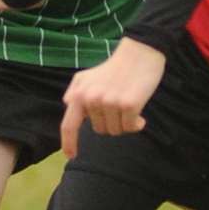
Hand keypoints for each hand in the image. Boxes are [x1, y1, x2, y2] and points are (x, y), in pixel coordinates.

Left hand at [60, 38, 166, 157]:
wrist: (139, 53)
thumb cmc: (114, 67)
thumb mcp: (88, 75)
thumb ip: (75, 90)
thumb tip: (68, 103)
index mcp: (79, 94)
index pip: (68, 125)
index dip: (69, 143)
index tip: (71, 156)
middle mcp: (92, 99)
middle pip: (100, 130)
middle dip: (110, 122)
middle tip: (118, 104)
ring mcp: (110, 102)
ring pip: (116, 130)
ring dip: (124, 123)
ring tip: (128, 103)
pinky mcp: (129, 105)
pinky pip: (130, 127)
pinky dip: (136, 124)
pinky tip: (140, 112)